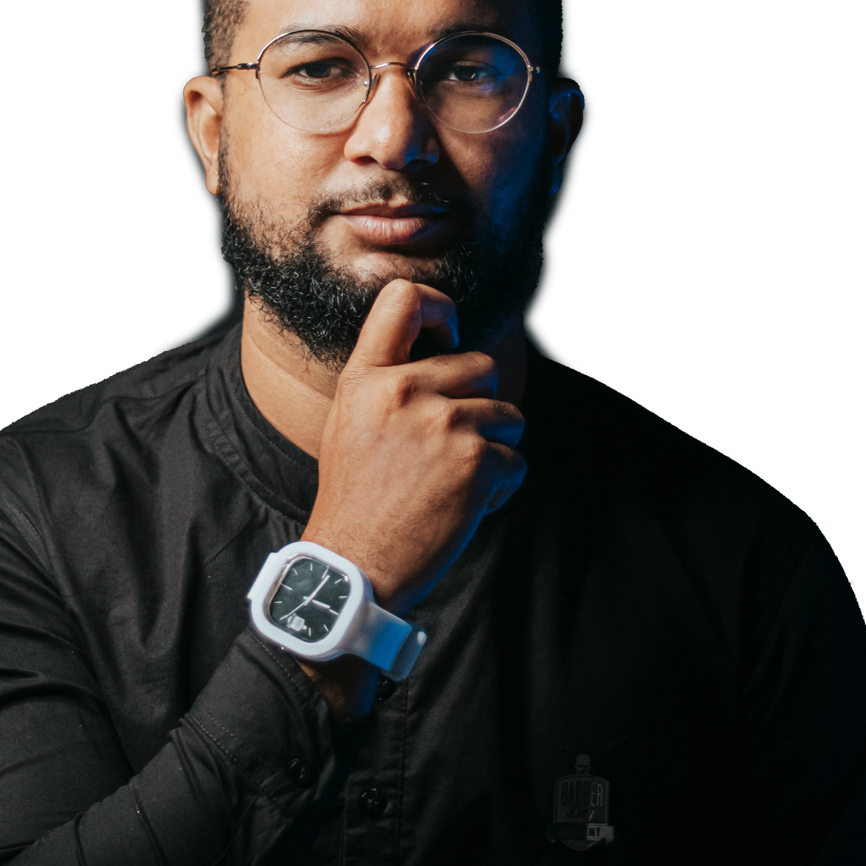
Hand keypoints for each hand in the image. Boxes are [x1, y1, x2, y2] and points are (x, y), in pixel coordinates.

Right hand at [302, 278, 526, 618]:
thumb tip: (443, 362)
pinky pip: (516, 461)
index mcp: (366, 379)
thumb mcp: (349, 424)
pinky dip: (500, 488)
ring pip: (509, 414)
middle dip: (481, 405)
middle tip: (452, 447)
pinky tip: (465, 507)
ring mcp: (443, 426)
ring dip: (495, 449)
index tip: (451, 337)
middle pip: (482, 365)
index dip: (441, 308)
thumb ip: (388, 386)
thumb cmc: (354, 502)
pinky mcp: (476, 463)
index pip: (404, 299)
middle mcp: (404, 391)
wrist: (355, 566)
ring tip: (456, 481)